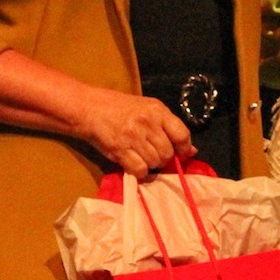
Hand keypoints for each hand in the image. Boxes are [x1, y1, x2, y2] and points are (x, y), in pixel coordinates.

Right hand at [77, 89, 193, 179]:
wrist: (89, 108)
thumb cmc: (120, 108)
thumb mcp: (148, 110)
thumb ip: (170, 128)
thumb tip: (191, 152)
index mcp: (157, 110)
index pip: (182, 135)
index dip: (184, 149)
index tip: (181, 154)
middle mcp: (147, 122)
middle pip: (167, 153)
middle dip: (163, 158)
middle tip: (153, 153)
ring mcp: (133, 137)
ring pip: (154, 163)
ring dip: (150, 164)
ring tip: (140, 155)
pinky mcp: (120, 150)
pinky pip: (140, 170)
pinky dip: (140, 172)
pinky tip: (133, 163)